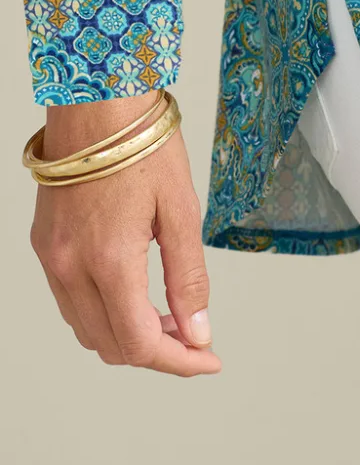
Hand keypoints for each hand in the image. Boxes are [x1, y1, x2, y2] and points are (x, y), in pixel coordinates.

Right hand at [28, 92, 221, 377]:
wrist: (97, 102)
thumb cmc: (143, 144)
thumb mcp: (181, 211)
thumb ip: (187, 278)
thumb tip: (198, 331)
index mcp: (109, 260)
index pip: (140, 343)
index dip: (179, 362)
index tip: (209, 359)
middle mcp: (71, 267)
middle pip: (111, 346)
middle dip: (158, 352)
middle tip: (195, 335)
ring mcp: (52, 258)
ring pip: (87, 329)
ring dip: (129, 335)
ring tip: (170, 312)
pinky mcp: (46, 245)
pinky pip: (71, 302)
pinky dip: (104, 312)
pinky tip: (136, 292)